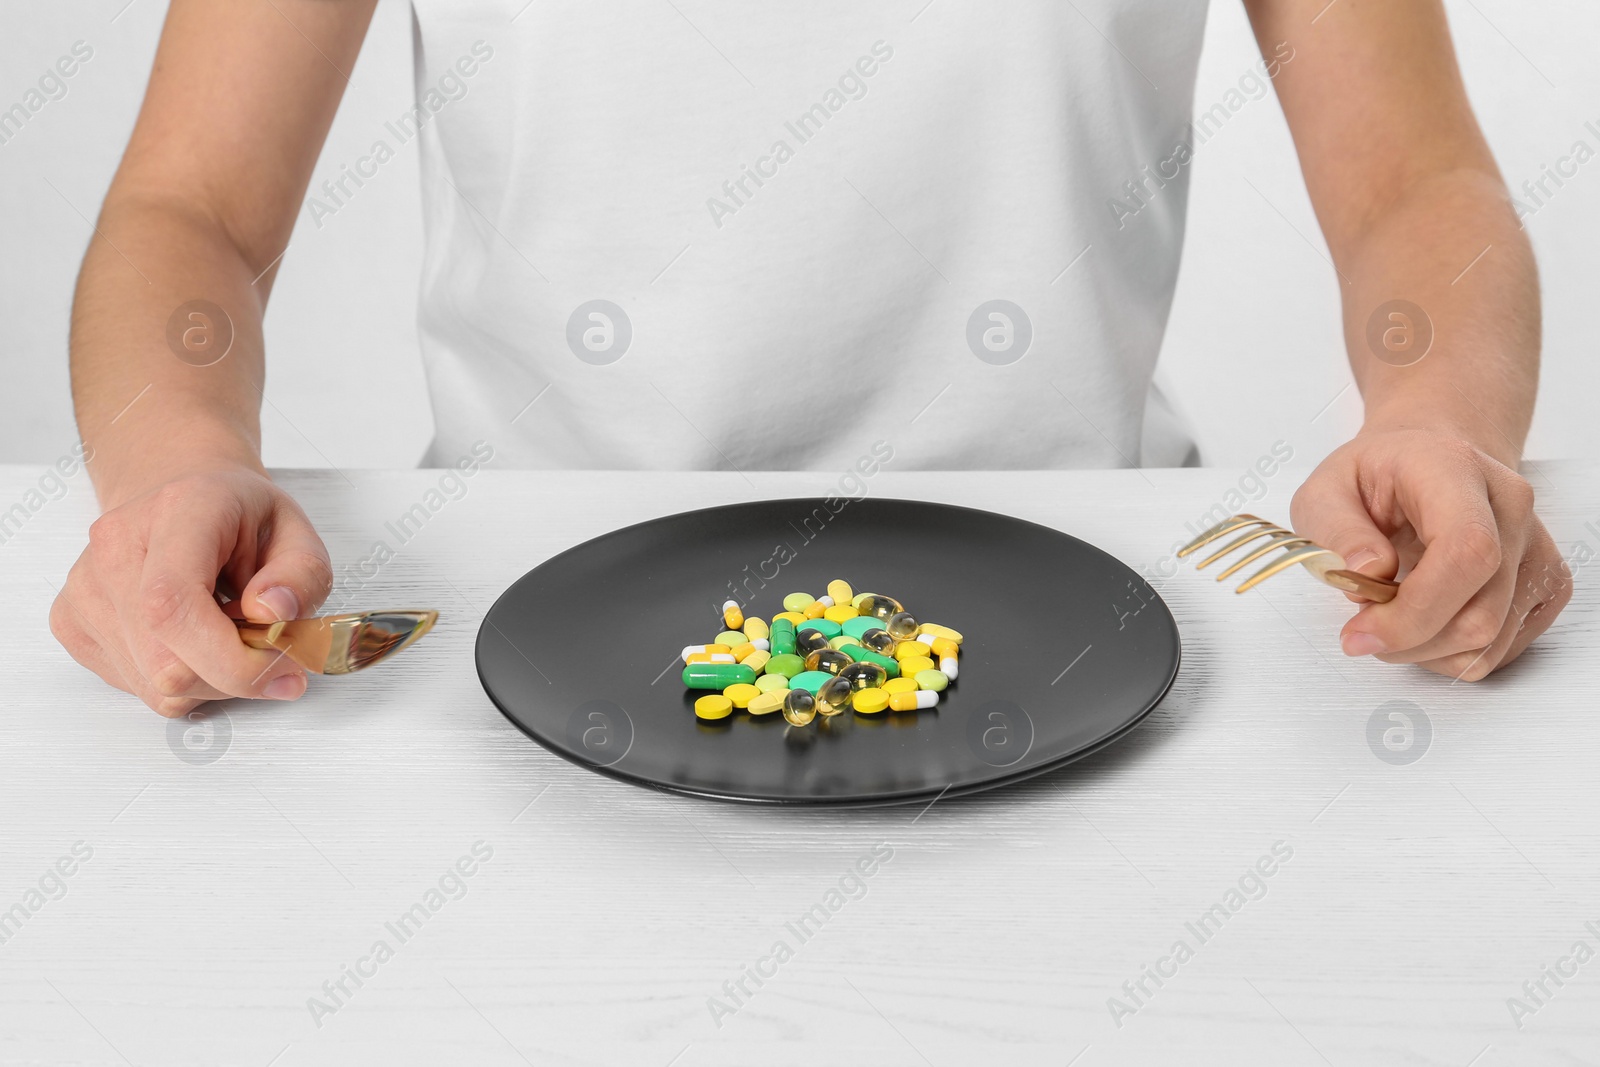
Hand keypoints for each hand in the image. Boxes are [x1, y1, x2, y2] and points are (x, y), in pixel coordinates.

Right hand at [50, 468, 333, 715]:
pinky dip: (179, 680)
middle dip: (231, 675)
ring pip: (153, 684)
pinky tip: (192, 639)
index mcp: (178, 511)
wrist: (183, 495)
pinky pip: (135, 685)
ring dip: (209, 679)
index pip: (174, 604)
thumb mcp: (298, 534)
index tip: (281, 670)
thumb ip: (301, 576)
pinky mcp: (70, 621)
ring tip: (226, 632)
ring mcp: (85, 586)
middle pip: (164, 662)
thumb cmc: (241, 517)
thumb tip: (272, 614)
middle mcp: (117, 546)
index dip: (228, 660)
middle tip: (264, 646)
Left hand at [1291, 428, 1571, 680]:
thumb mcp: (1324, 490)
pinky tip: (1424, 621)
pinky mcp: (1544, 582)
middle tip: (1362, 630)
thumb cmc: (1378, 475)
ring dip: (1427, 651)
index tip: (1363, 631)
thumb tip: (1367, 574)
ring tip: (1390, 619)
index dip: (1417, 610)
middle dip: (1409, 640)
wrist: (1429, 459)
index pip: (1466, 551)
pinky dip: (1453, 654)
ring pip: (1492, 640)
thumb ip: (1337, 531)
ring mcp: (1535, 548)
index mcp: (1455, 471)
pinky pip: (1503, 647)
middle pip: (1481, 612)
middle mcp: (1510, 507)